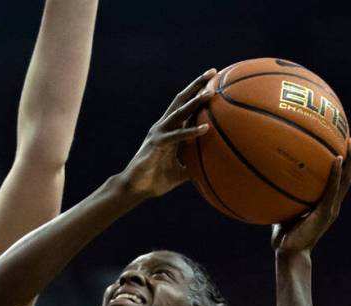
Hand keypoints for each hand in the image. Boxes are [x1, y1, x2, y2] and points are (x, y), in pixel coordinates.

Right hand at [119, 69, 215, 198]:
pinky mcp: (156, 143)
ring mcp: (159, 133)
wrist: (134, 189)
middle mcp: (163, 127)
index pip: (185, 107)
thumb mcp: (181, 172)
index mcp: (169, 130)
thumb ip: (196, 164)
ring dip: (194, 101)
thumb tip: (216, 168)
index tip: (214, 80)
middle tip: (212, 72)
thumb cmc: (155, 181)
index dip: (197, 92)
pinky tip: (205, 128)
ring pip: (179, 112)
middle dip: (196, 85)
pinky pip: (177, 135)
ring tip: (210, 93)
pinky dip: (191, 132)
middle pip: (181, 100)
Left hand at [272, 138, 350, 256]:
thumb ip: (282, 197)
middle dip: (350, 157)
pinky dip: (335, 174)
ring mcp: (331, 208)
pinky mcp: (326, 212)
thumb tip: (268, 181)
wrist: (288, 252)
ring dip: (349, 160)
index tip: (341, 146)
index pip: (337, 180)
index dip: (341, 165)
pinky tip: (335, 159)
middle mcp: (332, 204)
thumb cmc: (283, 234)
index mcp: (324, 203)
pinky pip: (332, 190)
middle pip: (346, 176)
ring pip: (345, 180)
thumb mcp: (283, 210)